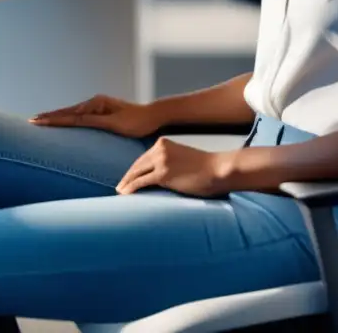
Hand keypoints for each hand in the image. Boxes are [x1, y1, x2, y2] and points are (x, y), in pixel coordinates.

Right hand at [29, 94, 163, 137]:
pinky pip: (79, 116)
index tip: (37, 121)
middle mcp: (95, 103)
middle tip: (32, 120)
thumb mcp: (114, 123)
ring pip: (72, 113)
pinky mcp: (101, 112)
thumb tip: (74, 117)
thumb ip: (93, 120)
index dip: (52, 119)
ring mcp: (97, 107)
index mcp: (96, 105)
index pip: (69, 115)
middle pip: (67, 112)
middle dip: (49, 116)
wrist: (153, 117)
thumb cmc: (136, 122)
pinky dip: (67, 118)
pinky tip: (62, 121)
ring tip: (41, 120)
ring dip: (56, 117)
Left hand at [117, 137, 235, 196]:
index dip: (135, 169)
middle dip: (128, 176)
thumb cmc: (205, 168)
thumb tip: (161, 175)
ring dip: (126, 184)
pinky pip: (140, 182)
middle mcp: (160, 149)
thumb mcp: (183, 158)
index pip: (143, 157)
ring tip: (120, 192)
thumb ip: (170, 162)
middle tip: (120, 186)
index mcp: (164, 143)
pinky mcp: (162, 174)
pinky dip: (130, 188)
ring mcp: (161, 160)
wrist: (217, 169)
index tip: (128, 178)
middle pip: (137, 164)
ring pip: (136, 173)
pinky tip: (124, 194)